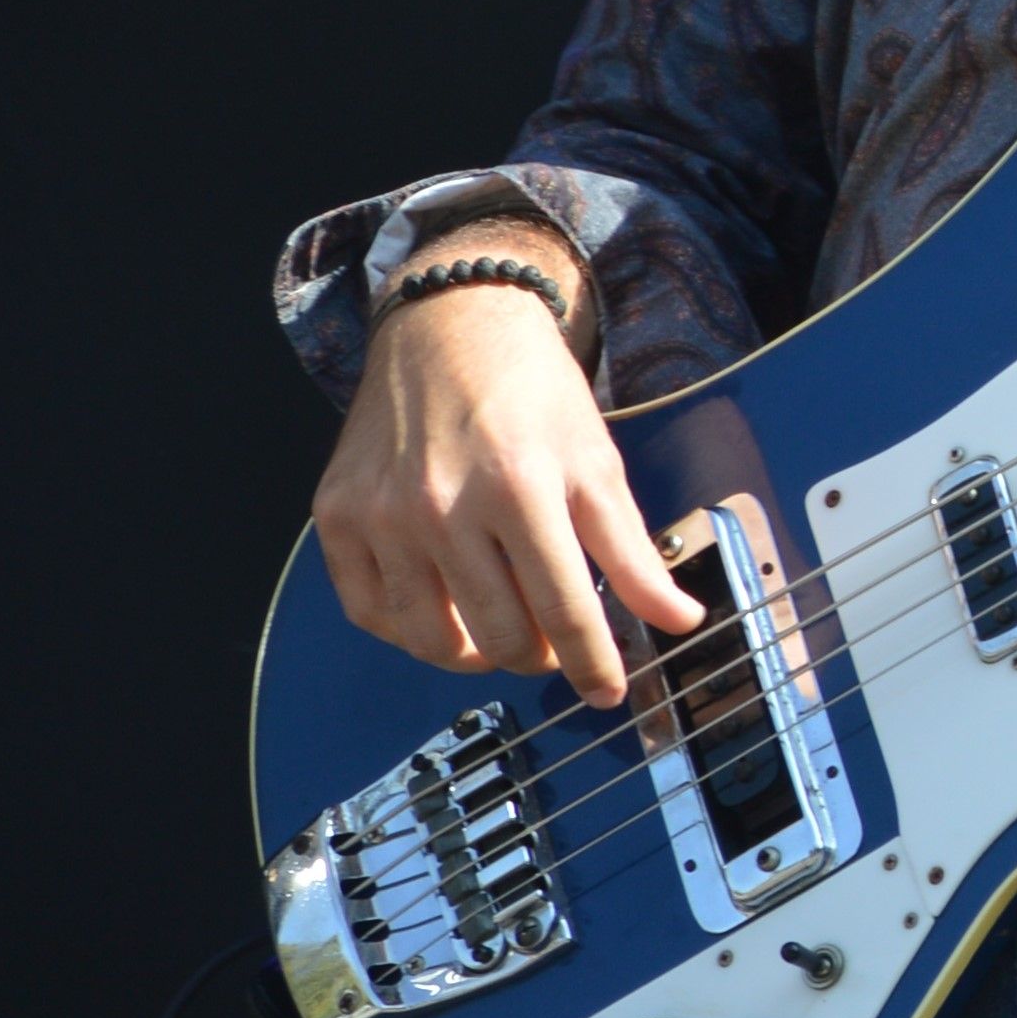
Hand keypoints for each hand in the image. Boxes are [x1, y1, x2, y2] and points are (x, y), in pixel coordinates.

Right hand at [314, 236, 704, 708]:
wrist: (450, 325)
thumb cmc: (532, 391)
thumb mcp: (597, 460)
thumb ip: (633, 550)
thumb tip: (678, 620)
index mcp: (521, 487)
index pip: (564, 610)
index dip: (593, 664)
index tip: (609, 692)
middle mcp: (443, 506)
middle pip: (498, 635)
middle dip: (537, 657)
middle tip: (553, 644)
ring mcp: (383, 515)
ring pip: (430, 638)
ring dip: (474, 654)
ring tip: (503, 632)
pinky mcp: (338, 516)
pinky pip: (370, 612)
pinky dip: (409, 629)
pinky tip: (442, 612)